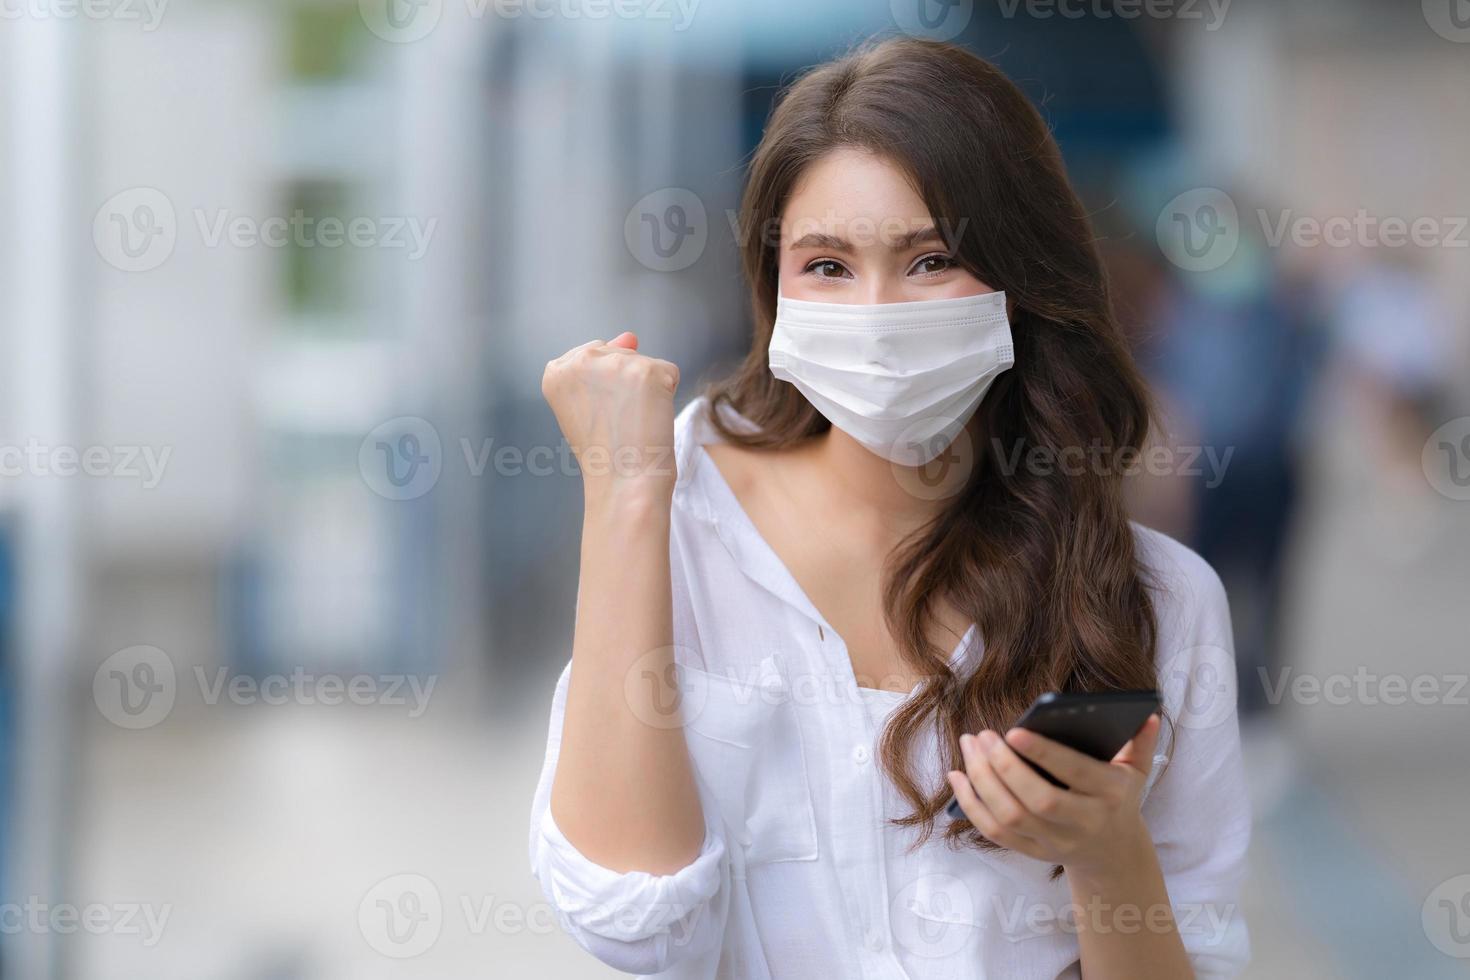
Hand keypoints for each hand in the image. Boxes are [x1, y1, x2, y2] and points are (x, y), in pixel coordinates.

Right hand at [542, 331, 679, 501]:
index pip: (594, 357)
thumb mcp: (587, 403)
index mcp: (555, 370)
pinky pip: (668, 372)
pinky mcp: (647, 370)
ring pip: (644, 364)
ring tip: (631, 422)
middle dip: (625, 386)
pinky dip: (666, 395)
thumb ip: (602, 363)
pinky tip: (649, 418)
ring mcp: (614, 363)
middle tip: (615, 421)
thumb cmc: (606, 450)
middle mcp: (580, 359)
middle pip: (620, 356)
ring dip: (646, 391)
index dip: (604, 390)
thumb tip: (629, 336)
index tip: (598, 416)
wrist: (623, 482)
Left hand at [945, 714, 1161, 879]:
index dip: (1044, 754)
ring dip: (982, 780)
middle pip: (1037, 800)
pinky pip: (994, 832)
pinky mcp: (1033, 852)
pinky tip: (958, 775)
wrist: (1113, 852)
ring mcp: (1056, 842)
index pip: (1074, 774)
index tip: (1014, 730)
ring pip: (1010, 816)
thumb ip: (1141, 741)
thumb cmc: (1118, 797)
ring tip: (969, 745)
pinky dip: (971, 805)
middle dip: (1003, 766)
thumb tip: (1148, 712)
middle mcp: (1084, 822)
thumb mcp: (1136, 771)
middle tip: (982, 734)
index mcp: (1110, 795)